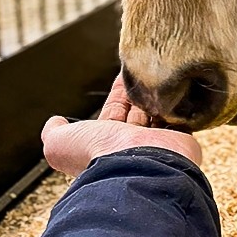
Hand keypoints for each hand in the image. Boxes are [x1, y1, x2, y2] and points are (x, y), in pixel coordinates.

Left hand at [41, 73, 202, 176]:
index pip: (113, 114)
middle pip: (137, 111)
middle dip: (138, 91)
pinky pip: (181, 119)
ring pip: (158, 113)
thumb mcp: (60, 143)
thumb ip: (55, 132)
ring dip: (157, 94)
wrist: (136, 168)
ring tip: (159, 73)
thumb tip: (55, 122)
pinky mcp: (180, 141)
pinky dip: (178, 105)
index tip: (123, 76)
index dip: (117, 95)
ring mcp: (158, 143)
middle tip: (142, 69)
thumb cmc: (99, 156)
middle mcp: (133, 145)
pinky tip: (176, 89)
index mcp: (107, 143)